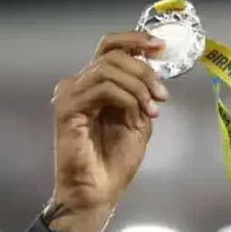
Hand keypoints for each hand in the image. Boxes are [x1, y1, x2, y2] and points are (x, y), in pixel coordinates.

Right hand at [46, 31, 167, 231]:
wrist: (99, 191)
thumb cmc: (116, 161)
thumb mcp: (139, 120)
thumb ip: (142, 95)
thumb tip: (153, 71)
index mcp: (96, 84)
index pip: (111, 47)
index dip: (136, 41)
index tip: (161, 46)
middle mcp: (80, 84)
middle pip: (112, 54)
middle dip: (144, 70)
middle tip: (162, 95)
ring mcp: (71, 93)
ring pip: (109, 68)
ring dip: (139, 86)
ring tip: (153, 109)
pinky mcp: (68, 106)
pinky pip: (104, 88)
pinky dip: (127, 99)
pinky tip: (137, 117)